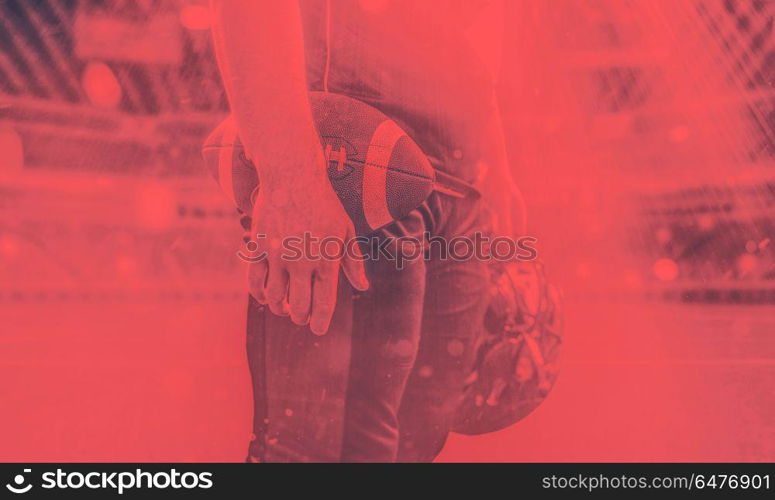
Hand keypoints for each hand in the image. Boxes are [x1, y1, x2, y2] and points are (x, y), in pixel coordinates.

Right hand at [247, 149, 368, 334]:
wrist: (293, 177)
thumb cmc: (324, 204)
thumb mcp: (345, 230)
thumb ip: (353, 261)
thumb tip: (362, 287)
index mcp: (326, 260)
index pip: (323, 303)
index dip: (320, 322)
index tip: (317, 329)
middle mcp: (302, 262)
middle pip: (299, 306)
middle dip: (300, 317)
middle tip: (301, 316)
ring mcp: (278, 256)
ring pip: (275, 297)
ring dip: (279, 307)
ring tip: (284, 306)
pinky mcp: (259, 248)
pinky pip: (254, 281)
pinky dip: (259, 293)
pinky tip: (265, 294)